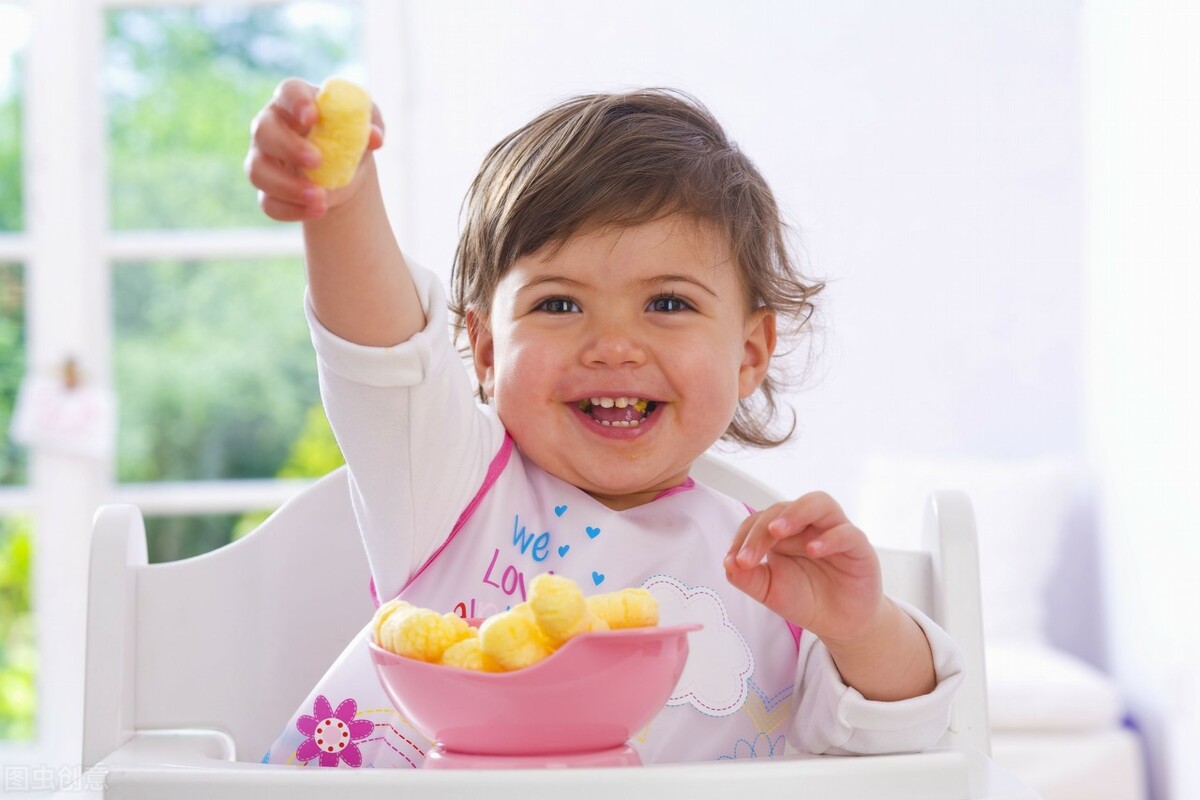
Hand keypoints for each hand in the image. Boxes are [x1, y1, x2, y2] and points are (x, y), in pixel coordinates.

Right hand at [245, 78, 383, 221]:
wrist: (345, 172)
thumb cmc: (351, 137)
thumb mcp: (367, 127)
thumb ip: (371, 125)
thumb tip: (375, 138)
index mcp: (294, 101)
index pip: (288, 92)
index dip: (297, 102)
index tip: (312, 116)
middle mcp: (270, 126)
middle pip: (263, 130)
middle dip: (289, 147)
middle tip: (318, 161)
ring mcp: (263, 158)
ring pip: (258, 171)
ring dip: (288, 186)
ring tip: (321, 197)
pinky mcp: (267, 189)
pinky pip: (268, 202)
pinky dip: (292, 210)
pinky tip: (317, 210)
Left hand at [724, 491, 885, 644]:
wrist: (840, 623)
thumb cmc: (806, 598)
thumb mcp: (770, 591)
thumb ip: (748, 577)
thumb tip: (728, 564)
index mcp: (784, 531)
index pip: (759, 520)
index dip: (744, 537)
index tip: (733, 562)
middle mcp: (809, 524)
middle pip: (783, 508)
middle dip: (762, 530)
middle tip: (748, 556)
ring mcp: (835, 530)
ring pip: (819, 503)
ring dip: (795, 513)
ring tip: (777, 531)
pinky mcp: (859, 546)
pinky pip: (846, 533)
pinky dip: (829, 538)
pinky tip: (812, 550)